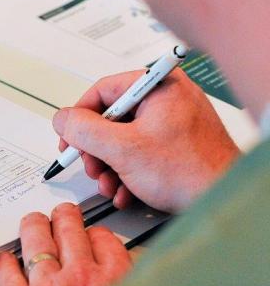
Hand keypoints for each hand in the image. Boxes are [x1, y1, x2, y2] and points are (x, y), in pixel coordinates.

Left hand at [0, 203, 131, 285]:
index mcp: (115, 283)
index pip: (105, 240)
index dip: (96, 233)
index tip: (93, 233)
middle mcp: (80, 278)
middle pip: (69, 231)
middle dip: (64, 217)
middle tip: (61, 213)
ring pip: (36, 240)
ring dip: (33, 226)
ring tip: (32, 222)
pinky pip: (7, 271)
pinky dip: (5, 262)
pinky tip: (5, 259)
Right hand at [52, 68, 239, 212]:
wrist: (222, 200)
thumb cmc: (190, 172)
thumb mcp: (122, 149)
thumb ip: (84, 131)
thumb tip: (62, 119)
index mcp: (158, 85)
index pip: (102, 91)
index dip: (79, 117)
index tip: (69, 137)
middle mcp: (167, 98)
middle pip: (110, 118)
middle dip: (96, 150)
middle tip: (92, 166)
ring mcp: (172, 121)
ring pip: (122, 139)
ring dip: (108, 166)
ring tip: (110, 184)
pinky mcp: (175, 143)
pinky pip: (139, 151)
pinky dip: (127, 172)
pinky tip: (126, 190)